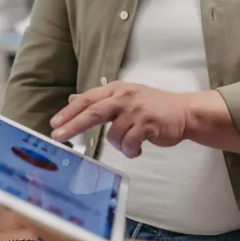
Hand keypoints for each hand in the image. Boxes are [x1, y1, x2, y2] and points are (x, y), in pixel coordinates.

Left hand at [50, 82, 192, 156]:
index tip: (55, 123)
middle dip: (73, 125)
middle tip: (59, 136)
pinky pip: (129, 144)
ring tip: (130, 144)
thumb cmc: (153, 107)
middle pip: (93, 112)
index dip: (70, 112)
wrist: (184, 112)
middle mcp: (125, 97)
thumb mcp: (125, 97)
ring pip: (113, 135)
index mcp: (117, 89)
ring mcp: (136, 109)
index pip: (88, 100)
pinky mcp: (147, 123)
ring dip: (119, 145)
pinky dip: (131, 150)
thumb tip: (73, 99)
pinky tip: (138, 148)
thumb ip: (100, 100)